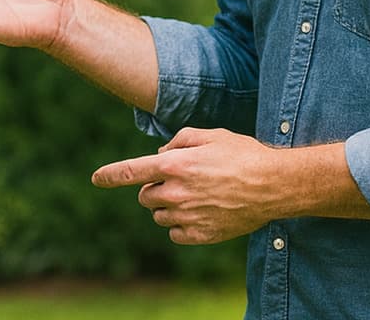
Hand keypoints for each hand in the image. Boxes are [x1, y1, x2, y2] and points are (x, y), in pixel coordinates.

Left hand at [91, 128, 282, 244]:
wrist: (273, 185)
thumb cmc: (242, 154)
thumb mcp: (210, 135)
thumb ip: (179, 140)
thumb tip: (160, 153)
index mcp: (175, 164)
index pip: (131, 172)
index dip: (110, 175)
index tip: (96, 179)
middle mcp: (177, 191)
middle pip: (145, 196)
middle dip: (154, 188)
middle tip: (180, 180)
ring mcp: (188, 215)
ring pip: (159, 215)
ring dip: (167, 206)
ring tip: (196, 196)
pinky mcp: (201, 235)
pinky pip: (175, 233)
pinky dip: (181, 225)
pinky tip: (200, 213)